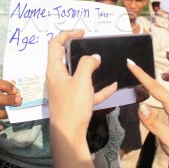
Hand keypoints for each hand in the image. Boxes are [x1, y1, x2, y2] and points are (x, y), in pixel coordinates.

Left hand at [46, 30, 116, 167]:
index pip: (55, 44)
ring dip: (90, 68)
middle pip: (65, 57)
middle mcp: (58, 77)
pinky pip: (87, 90)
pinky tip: (113, 86)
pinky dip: (98, 88)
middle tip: (91, 44)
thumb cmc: (72, 105)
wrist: (69, 134)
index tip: (82, 33)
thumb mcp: (81, 81)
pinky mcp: (74, 101)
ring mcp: (66, 90)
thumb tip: (94, 57)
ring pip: (77, 74)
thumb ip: (88, 64)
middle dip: (78, 50)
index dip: (67, 34)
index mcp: (55, 69)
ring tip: (102, 62)